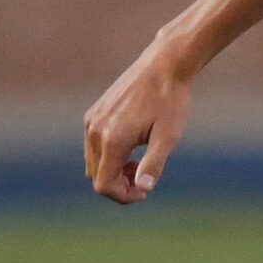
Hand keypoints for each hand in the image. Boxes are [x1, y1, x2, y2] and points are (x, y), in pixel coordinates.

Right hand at [83, 44, 193, 203]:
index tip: (145, 193)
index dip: (123, 196)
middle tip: (146, 177)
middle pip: (96, 176)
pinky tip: (133, 149)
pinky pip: (93, 147)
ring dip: (114, 171)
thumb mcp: (168, 137)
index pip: (103, 185)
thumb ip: (154, 164)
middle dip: (119, 185)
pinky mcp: (94, 114)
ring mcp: (91, 121)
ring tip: (140, 162)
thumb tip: (144, 189)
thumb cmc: (170, 102)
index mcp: (112, 140)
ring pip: (93, 163)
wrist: (164, 67)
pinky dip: (109, 156)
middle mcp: (94, 131)